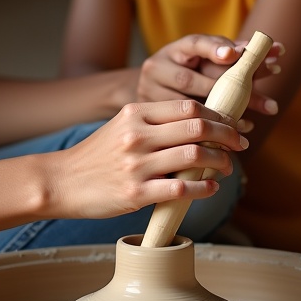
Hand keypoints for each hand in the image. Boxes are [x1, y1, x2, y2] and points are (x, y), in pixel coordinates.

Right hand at [50, 98, 248, 219]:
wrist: (61, 181)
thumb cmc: (96, 156)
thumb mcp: (120, 127)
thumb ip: (153, 123)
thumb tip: (198, 126)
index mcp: (134, 113)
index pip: (188, 106)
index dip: (217, 114)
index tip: (231, 123)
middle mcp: (137, 135)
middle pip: (198, 127)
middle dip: (227, 135)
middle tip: (239, 143)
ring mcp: (137, 165)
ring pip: (195, 157)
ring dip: (220, 162)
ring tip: (226, 167)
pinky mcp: (136, 194)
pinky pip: (182, 190)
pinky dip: (204, 189)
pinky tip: (210, 188)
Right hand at [136, 34, 280, 116]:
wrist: (149, 92)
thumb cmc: (186, 71)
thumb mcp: (203, 60)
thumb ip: (235, 56)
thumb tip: (277, 49)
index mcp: (174, 50)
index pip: (194, 44)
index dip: (214, 48)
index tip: (235, 54)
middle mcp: (158, 68)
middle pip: (195, 79)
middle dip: (234, 90)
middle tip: (271, 104)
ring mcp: (150, 92)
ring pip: (189, 104)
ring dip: (225, 113)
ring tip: (254, 120)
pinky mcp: (152, 115)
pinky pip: (184, 124)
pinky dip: (213, 128)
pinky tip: (236, 131)